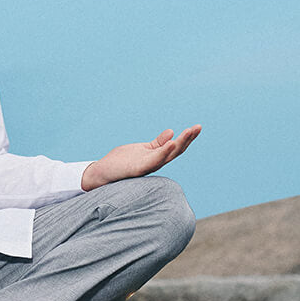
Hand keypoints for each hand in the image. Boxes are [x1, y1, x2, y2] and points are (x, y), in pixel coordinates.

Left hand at [81, 125, 200, 191]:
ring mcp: (147, 166)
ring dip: (180, 144)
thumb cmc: (121, 162)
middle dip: (188, 139)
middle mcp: (155, 163)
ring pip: (168, 155)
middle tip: (198, 127)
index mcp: (156, 157)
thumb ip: (157, 143)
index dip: (187, 138)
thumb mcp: (142, 149)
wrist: (101, 173)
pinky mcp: (137, 169)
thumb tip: (171, 132)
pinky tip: (172, 144)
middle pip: (175, 151)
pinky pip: (153, 161)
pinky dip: (164, 153)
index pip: (175, 147)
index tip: (197, 127)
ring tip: (189, 132)